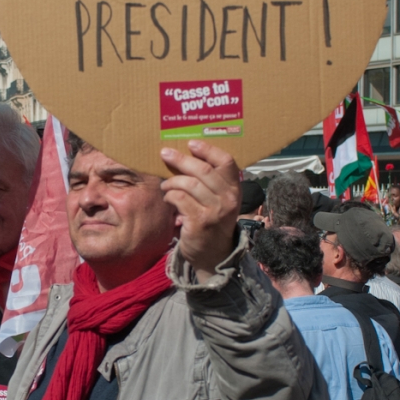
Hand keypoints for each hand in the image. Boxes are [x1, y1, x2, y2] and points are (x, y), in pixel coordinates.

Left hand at [161, 140, 240, 282]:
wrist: (213, 255)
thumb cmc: (212, 223)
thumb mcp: (220, 201)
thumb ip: (211, 182)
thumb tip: (186, 156)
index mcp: (234, 189)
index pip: (226, 162)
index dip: (208, 150)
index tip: (191, 143)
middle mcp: (227, 199)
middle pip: (203, 170)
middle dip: (181, 160)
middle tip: (165, 154)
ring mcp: (214, 211)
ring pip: (189, 184)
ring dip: (172, 181)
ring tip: (166, 185)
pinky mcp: (199, 222)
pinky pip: (180, 199)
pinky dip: (170, 195)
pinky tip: (168, 198)